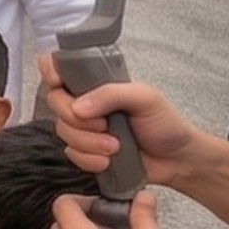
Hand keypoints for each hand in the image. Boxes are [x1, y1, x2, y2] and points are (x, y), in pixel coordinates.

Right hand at [39, 53, 204, 189]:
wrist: (177, 160)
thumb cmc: (165, 123)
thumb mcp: (144, 98)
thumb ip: (111, 94)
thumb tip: (78, 107)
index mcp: (97, 82)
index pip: (61, 66)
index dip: (50, 70)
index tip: (57, 81)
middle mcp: (86, 102)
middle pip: (55, 102)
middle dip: (76, 119)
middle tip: (103, 125)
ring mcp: (84, 128)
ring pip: (62, 131)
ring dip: (87, 143)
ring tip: (115, 147)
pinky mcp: (86, 152)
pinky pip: (71, 154)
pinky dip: (88, 160)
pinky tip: (108, 162)